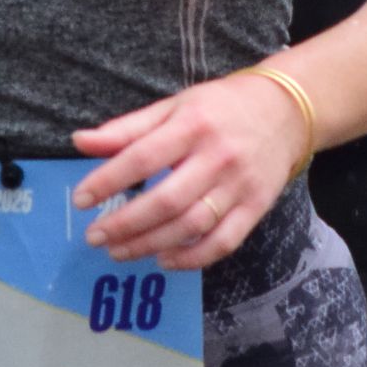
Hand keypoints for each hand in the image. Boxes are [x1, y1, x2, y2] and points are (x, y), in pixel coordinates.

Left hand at [69, 72, 306, 269]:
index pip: (143, 157)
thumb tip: (79, 142)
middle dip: (125, 223)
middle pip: (167, 200)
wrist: (287, 111)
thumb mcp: (174, 106)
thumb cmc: (221, 107)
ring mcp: (239, 186)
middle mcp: (218, 157)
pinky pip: (223, 242)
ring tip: (119, 251)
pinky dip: (192, 258)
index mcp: (193, 125)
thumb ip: (127, 128)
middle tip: (95, 236)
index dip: (108, 180)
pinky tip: (164, 260)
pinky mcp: (256, 208)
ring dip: (150, 244)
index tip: (81, 199)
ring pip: (192, 225)